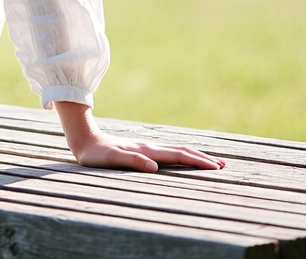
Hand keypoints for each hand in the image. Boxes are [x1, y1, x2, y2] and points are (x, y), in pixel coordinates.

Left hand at [70, 131, 225, 172]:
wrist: (83, 139)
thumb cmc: (95, 154)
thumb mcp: (111, 159)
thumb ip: (131, 161)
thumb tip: (154, 167)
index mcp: (147, 150)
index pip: (177, 155)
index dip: (197, 161)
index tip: (215, 167)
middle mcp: (149, 147)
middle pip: (181, 151)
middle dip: (202, 158)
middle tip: (222, 165)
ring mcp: (146, 147)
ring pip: (175, 150)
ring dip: (193, 155)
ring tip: (209, 161)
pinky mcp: (141, 150)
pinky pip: (167, 153)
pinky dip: (180, 155)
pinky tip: (181, 159)